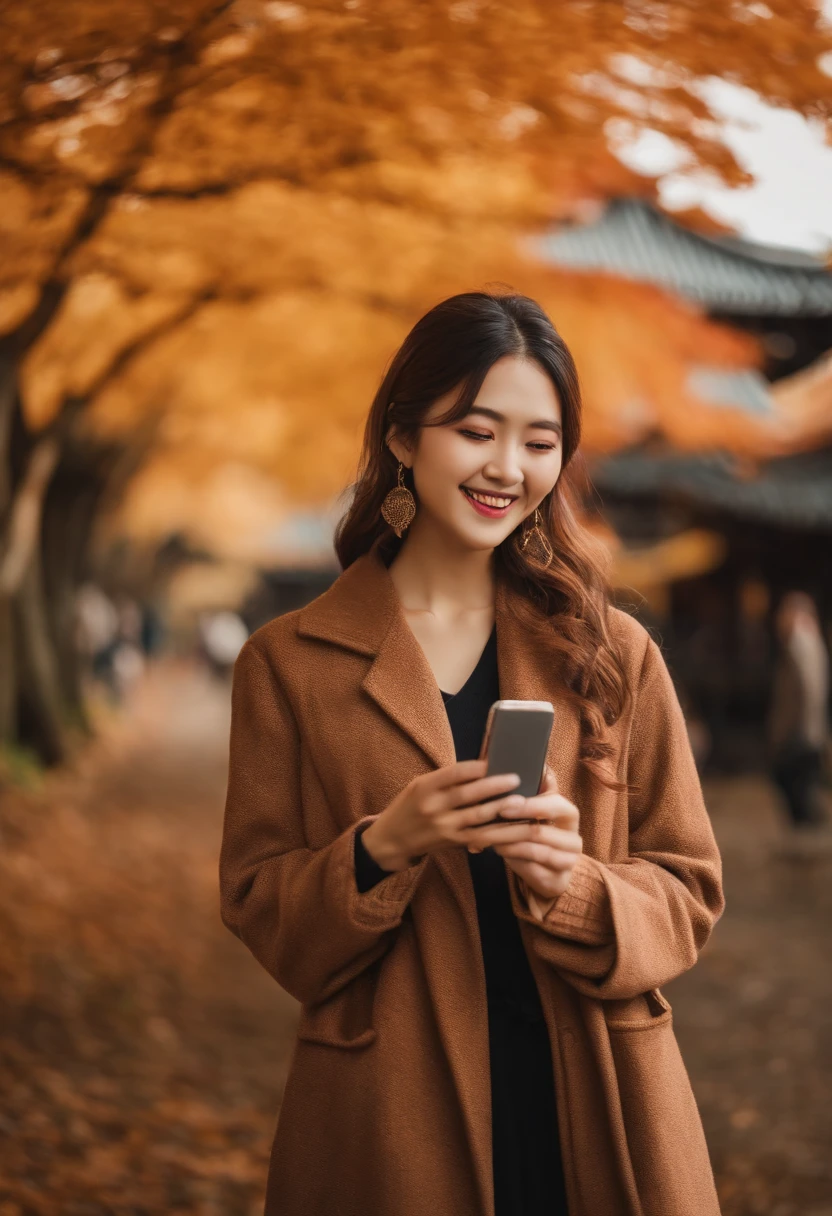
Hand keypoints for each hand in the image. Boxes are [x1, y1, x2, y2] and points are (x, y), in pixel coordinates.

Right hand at [361, 758, 532, 871]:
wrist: (392, 839)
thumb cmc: (409, 806)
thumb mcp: (419, 785)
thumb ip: (445, 779)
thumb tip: (481, 767)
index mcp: (424, 787)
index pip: (452, 773)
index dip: (474, 768)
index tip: (493, 761)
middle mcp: (433, 807)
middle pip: (468, 794)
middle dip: (494, 786)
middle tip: (516, 778)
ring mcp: (443, 827)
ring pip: (477, 817)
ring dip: (501, 809)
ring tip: (521, 801)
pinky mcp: (453, 842)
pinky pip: (480, 837)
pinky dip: (498, 832)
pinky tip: (513, 827)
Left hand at [489, 764, 582, 907]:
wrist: (549, 871)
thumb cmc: (538, 832)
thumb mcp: (536, 809)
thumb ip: (534, 789)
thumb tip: (531, 765)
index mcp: (569, 814)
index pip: (554, 803)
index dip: (528, 804)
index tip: (504, 803)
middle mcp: (574, 838)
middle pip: (540, 830)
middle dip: (510, 826)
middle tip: (489, 822)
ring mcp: (568, 861)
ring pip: (533, 850)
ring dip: (506, 842)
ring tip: (487, 836)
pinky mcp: (558, 880)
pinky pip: (531, 867)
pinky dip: (512, 857)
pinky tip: (497, 850)